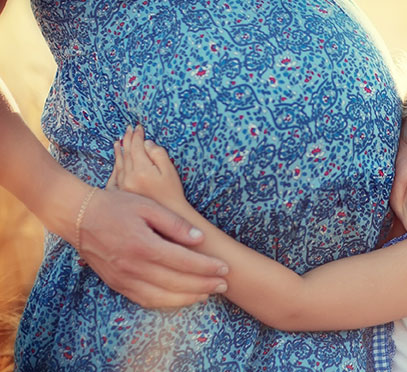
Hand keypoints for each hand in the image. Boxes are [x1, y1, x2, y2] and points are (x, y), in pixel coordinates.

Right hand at [81, 126, 228, 307]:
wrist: (78, 216)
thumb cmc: (115, 206)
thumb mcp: (147, 206)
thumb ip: (174, 223)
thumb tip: (200, 239)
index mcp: (143, 244)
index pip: (183, 261)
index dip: (207, 267)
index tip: (225, 268)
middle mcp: (133, 266)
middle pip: (176, 283)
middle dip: (204, 285)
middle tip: (225, 284)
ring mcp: (123, 279)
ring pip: (162, 297)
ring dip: (188, 298)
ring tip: (208, 293)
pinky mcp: (117, 284)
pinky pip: (145, 300)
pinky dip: (166, 303)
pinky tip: (181, 298)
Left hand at [108, 125, 186, 213]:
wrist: (169, 214)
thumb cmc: (172, 191)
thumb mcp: (169, 170)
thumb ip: (158, 154)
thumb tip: (146, 143)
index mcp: (141, 170)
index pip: (137, 147)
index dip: (137, 135)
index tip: (139, 126)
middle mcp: (129, 177)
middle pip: (127, 153)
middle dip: (128, 139)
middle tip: (129, 128)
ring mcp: (124, 185)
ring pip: (120, 162)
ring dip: (120, 149)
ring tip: (120, 139)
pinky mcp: (123, 191)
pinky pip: (118, 172)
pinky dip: (117, 162)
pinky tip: (117, 156)